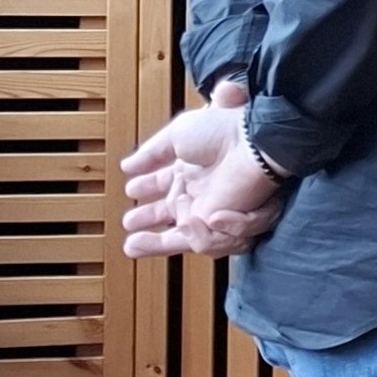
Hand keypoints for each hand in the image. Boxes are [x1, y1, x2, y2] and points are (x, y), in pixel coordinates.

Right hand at [120, 81, 288, 259]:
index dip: (146, 189)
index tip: (130, 191)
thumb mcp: (176, 135)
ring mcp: (211, 212)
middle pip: (171, 218)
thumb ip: (151, 153)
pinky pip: (204, 243)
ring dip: (157, 243)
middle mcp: (199, 193)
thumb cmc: (220, 132)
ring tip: (132, 242)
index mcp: (189, 171)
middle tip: (128, 229)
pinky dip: (195, 235)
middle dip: (147, 228)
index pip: (162, 186)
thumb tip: (126, 166)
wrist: (250, 144)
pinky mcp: (224, 227)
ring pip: (185, 238)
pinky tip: (187, 221)